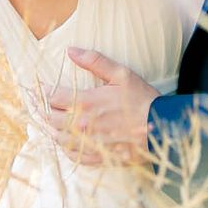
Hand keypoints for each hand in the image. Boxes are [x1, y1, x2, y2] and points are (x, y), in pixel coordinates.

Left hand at [32, 47, 157, 165]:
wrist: (160, 128)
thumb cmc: (142, 99)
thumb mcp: (121, 74)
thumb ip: (94, 61)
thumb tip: (70, 50)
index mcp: (86, 102)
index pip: (53, 98)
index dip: (48, 92)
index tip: (47, 89)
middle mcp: (82, 125)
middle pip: (52, 119)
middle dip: (48, 110)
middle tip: (48, 105)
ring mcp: (88, 143)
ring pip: (58, 138)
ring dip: (54, 129)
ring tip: (55, 122)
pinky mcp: (97, 156)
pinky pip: (73, 155)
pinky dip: (67, 148)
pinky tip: (69, 141)